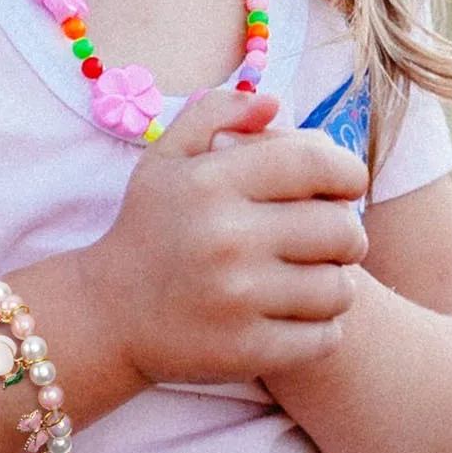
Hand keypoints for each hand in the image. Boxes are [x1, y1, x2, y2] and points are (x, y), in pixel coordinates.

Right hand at [79, 90, 369, 386]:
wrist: (103, 316)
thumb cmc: (150, 228)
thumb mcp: (167, 157)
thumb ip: (217, 112)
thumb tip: (273, 102)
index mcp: (213, 182)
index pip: (318, 164)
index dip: (348, 173)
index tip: (347, 187)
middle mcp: (226, 238)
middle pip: (341, 229)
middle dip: (347, 233)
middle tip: (330, 239)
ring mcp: (236, 299)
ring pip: (340, 288)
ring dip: (335, 283)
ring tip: (311, 278)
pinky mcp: (245, 350)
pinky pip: (325, 337)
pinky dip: (321, 328)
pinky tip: (297, 316)